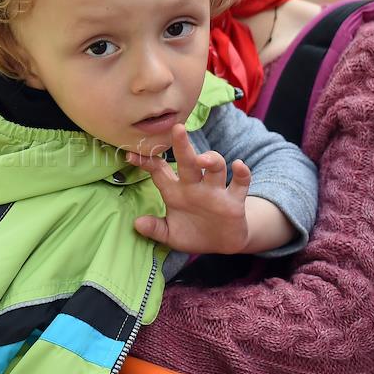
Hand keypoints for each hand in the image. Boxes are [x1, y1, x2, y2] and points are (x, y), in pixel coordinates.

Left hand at [127, 124, 252, 253]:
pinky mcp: (235, 201)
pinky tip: (239, 166)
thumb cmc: (193, 234)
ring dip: (212, 159)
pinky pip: (241, 183)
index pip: (160, 172)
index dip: (146, 162)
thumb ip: (156, 229)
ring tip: (203, 159)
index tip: (130, 154)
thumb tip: (137, 223)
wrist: (222, 245)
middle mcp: (195, 187)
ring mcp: (216, 191)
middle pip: (188, 161)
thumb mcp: (171, 235)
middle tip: (177, 129)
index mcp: (176, 192)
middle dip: (183, 146)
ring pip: (216, 167)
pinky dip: (242, 174)